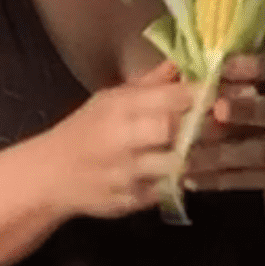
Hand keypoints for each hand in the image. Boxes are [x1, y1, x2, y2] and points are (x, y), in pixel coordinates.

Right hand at [35, 60, 197, 219]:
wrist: (50, 176)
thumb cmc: (83, 131)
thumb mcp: (109, 99)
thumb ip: (149, 84)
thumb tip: (181, 63)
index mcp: (118, 107)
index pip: (170, 97)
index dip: (198, 95)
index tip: (214, 93)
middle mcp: (123, 140)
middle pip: (175, 130)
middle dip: (197, 126)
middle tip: (213, 123)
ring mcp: (128, 174)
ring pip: (177, 164)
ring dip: (193, 156)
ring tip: (200, 148)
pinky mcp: (133, 202)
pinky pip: (168, 190)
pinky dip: (178, 181)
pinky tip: (178, 171)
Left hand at [183, 52, 264, 192]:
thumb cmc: (248, 103)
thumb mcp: (241, 82)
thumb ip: (216, 76)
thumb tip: (180, 70)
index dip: (250, 66)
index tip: (220, 67)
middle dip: (246, 109)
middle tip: (218, 109)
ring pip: (261, 152)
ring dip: (222, 154)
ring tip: (186, 155)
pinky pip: (249, 179)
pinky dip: (217, 179)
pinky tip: (188, 177)